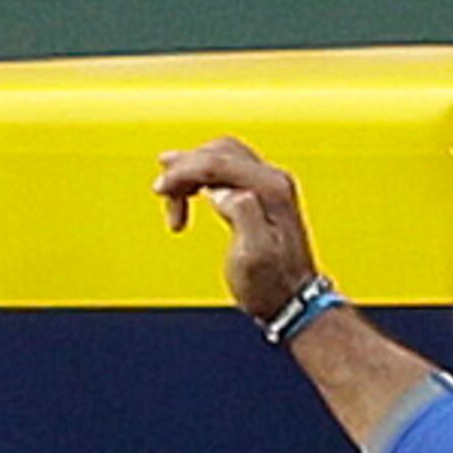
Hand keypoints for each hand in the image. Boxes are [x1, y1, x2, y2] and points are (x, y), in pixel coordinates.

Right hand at [157, 134, 323, 324]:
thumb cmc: (271, 284)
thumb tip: (221, 192)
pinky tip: (190, 194)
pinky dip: (203, 178)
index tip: (161, 188)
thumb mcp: (254, 254)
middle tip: (162, 190)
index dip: (183, 170)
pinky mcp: (262, 195)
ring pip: (221, 157)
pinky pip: (227, 170)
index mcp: (271, 189)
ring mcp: (270, 186)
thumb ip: (240, 213)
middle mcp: (274, 180)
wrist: (291, 301)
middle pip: (219, 152)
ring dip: (192, 171)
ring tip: (171, 194)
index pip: (219, 161)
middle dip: (185, 167)